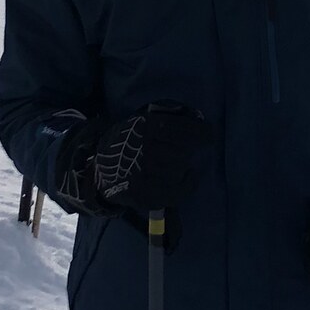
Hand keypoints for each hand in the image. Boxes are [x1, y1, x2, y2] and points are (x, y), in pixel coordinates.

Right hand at [90, 104, 212, 214]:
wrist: (100, 169)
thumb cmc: (128, 140)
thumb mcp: (140, 118)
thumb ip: (166, 115)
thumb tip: (196, 116)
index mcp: (144, 127)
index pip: (181, 129)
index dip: (201, 132)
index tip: (209, 134)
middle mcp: (145, 149)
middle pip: (184, 149)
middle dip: (189, 148)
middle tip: (186, 148)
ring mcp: (145, 174)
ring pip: (180, 167)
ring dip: (183, 163)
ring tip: (176, 160)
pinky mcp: (145, 194)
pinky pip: (178, 191)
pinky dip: (188, 184)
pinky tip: (191, 175)